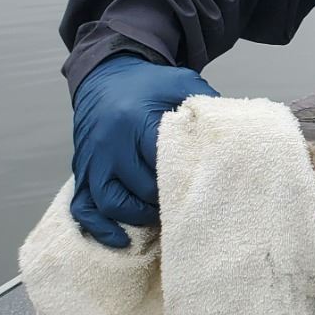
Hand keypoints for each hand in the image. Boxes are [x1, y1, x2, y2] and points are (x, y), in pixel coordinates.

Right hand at [70, 53, 217, 245]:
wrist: (107, 75)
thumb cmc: (150, 84)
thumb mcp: (181, 83)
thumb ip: (205, 105)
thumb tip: (232, 132)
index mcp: (136, 120)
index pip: (161, 160)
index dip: (183, 177)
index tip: (203, 185)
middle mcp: (110, 144)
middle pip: (139, 186)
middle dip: (165, 200)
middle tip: (188, 204)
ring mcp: (93, 161)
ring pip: (111, 202)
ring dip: (138, 216)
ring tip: (162, 217)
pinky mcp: (83, 172)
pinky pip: (82, 208)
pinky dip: (100, 228)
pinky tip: (122, 239)